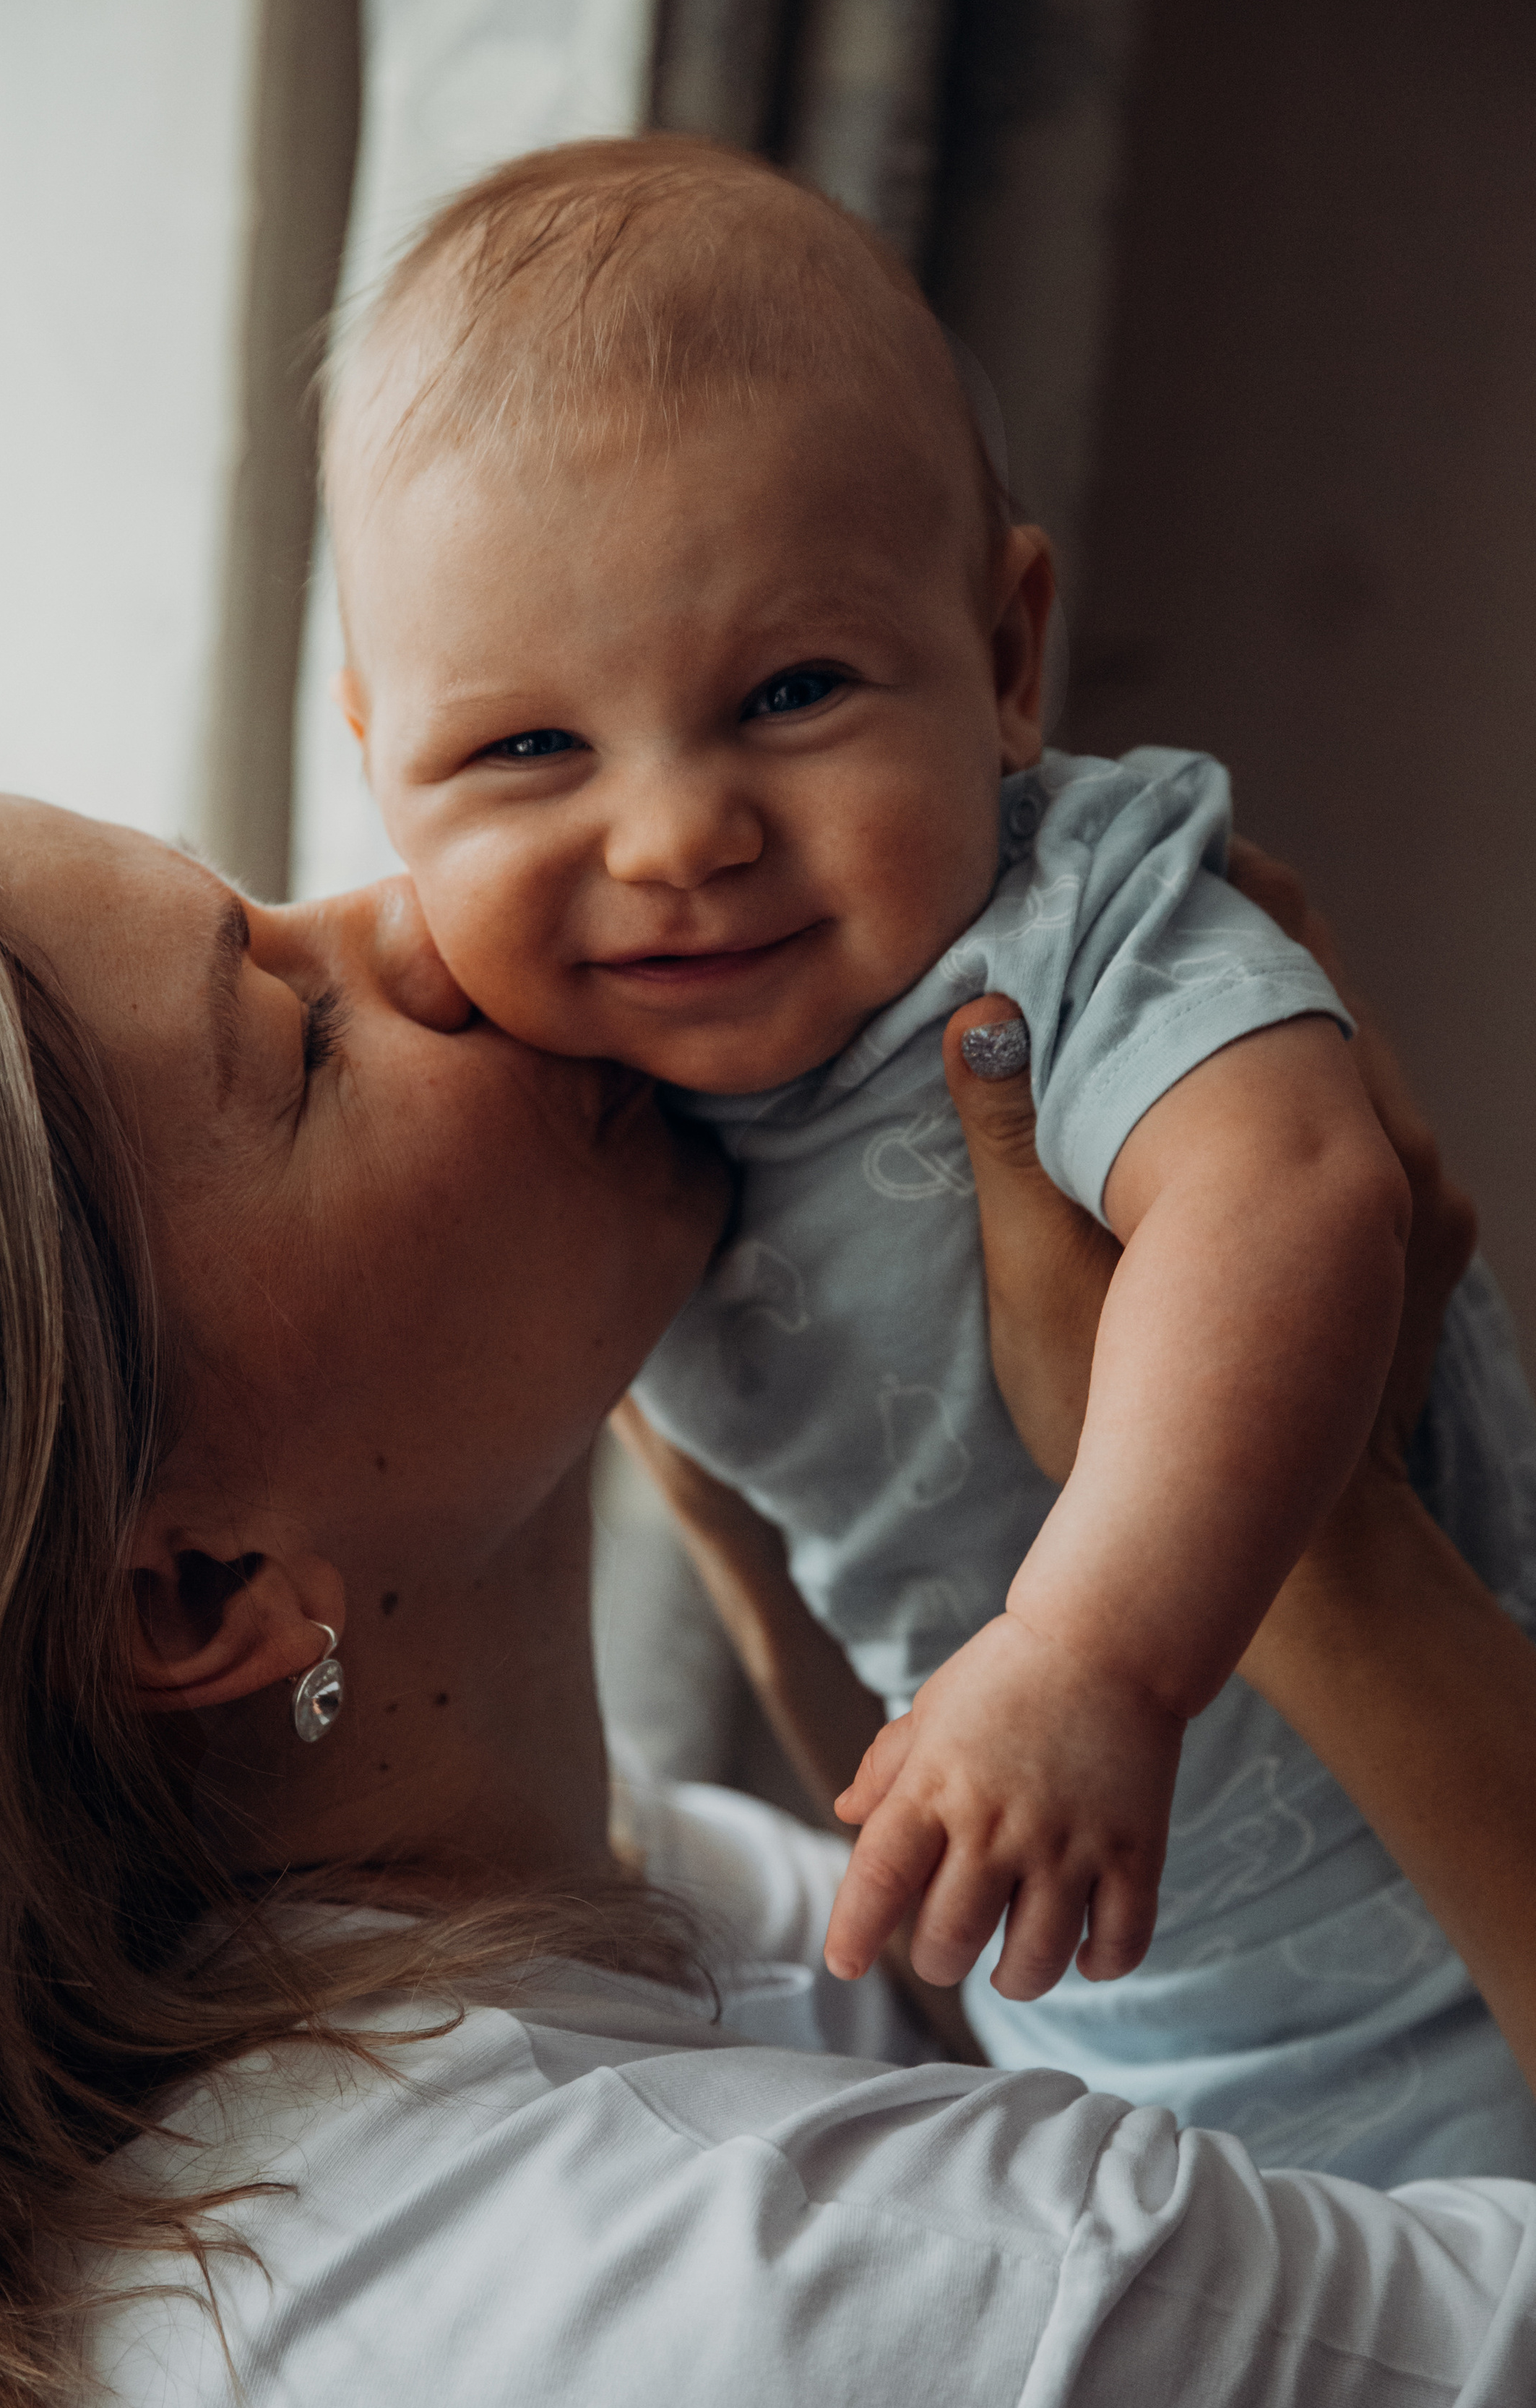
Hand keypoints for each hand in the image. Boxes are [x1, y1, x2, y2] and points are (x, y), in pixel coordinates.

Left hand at [824, 1612, 1180, 1998]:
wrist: (1108, 1640)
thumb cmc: (1010, 1674)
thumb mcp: (932, 1711)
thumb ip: (886, 1768)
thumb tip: (845, 1814)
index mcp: (934, 1788)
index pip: (879, 1880)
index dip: (855, 1933)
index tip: (845, 1964)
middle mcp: (996, 1825)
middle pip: (951, 1938)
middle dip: (939, 1962)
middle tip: (946, 1952)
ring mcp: (1068, 1843)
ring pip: (1035, 1959)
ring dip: (1016, 1980)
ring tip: (1009, 1971)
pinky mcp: (1134, 1852)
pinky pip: (1119, 1942)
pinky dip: (1100, 1965)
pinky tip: (1085, 1955)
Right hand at [946, 848, 1473, 1489]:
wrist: (1307, 1566)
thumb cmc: (1147, 1434)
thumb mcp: (1041, 1286)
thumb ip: (1010, 1140)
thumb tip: (980, 1007)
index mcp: (1287, 1124)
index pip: (1256, 930)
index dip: (1184, 872)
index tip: (1108, 841)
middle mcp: (1384, 1131)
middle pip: (1306, 962)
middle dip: (1211, 919)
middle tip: (1112, 893)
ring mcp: (1421, 1178)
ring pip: (1338, 1031)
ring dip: (1247, 998)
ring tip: (1146, 980)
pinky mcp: (1427, 1223)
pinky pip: (1362, 1100)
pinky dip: (1289, 1070)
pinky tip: (1209, 1090)